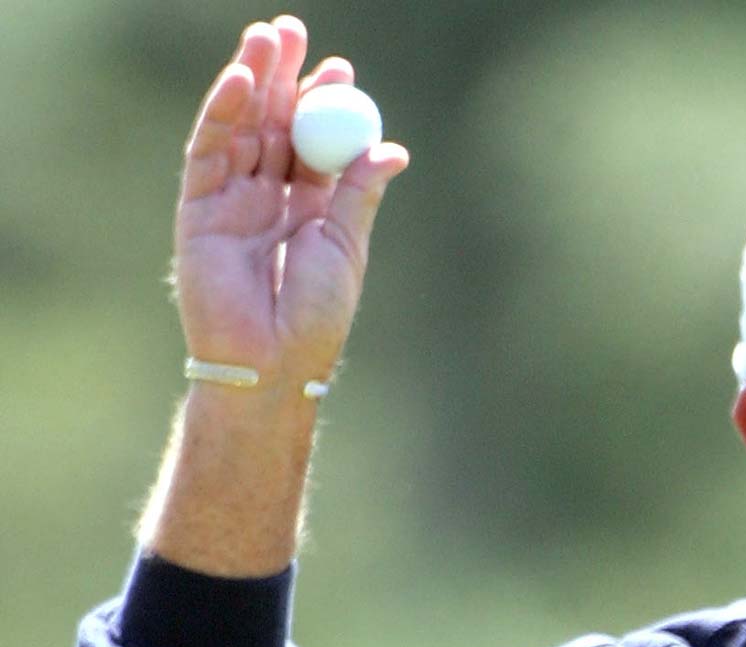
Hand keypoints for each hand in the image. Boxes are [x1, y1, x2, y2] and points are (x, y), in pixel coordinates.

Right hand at [173, 15, 408, 395]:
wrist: (274, 360)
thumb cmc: (316, 314)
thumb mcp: (345, 245)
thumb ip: (358, 192)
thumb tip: (392, 148)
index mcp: (309, 207)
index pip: (314, 142)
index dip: (323, 103)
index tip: (340, 68)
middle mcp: (267, 197)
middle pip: (273, 123)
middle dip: (283, 76)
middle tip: (293, 30)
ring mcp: (230, 200)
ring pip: (240, 128)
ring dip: (253, 81)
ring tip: (267, 38)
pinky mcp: (198, 209)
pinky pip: (209, 152)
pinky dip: (223, 115)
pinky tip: (242, 82)